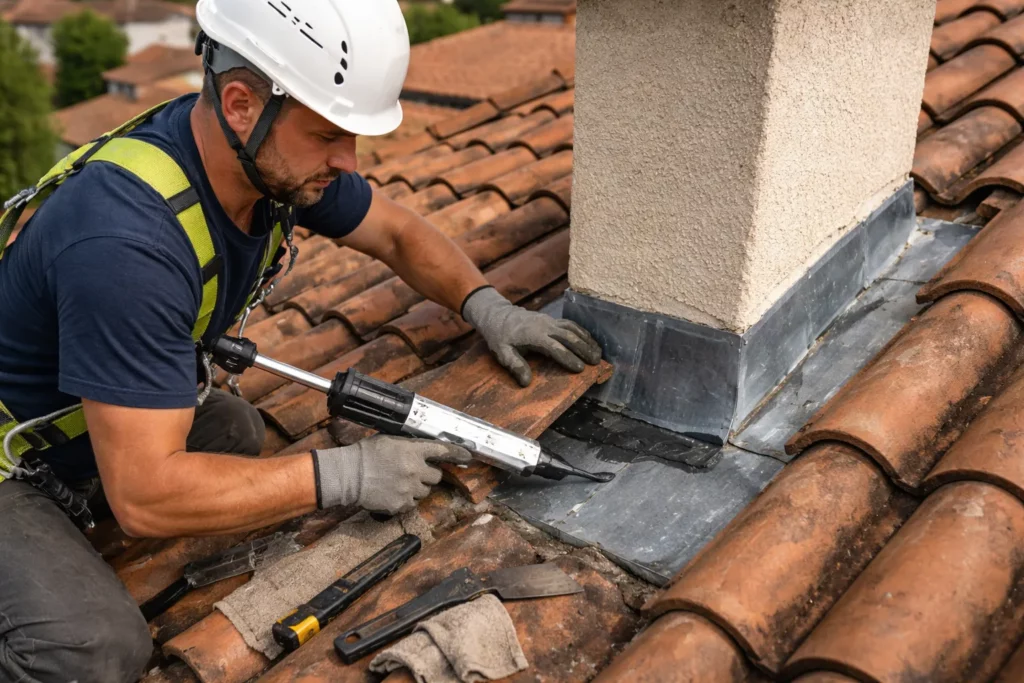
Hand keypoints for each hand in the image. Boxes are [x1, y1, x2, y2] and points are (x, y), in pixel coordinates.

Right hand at [313, 435, 471, 513]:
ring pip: (425, 491)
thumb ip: (409, 445)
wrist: (348, 475)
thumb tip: (423, 449)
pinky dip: (406, 500)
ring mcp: (409, 489)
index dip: (458, 454)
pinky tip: (393, 492)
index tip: (468, 456)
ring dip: (417, 488)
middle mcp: (415, 470)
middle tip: (413, 472)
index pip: (443, 451)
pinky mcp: (401, 504)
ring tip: (399, 483)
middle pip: (436, 476)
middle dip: (428, 474)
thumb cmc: (366, 454)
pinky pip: (412, 504)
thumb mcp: (390, 440)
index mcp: (412, 450)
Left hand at [462, 287, 602, 386]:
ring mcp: (549, 321)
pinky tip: (590, 341)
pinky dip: (582, 332)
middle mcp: (545, 326)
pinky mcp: (552, 320)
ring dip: (586, 340)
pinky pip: (570, 325)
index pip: (555, 347)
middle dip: (584, 349)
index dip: (568, 358)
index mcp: (533, 335)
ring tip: (598, 354)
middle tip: (596, 362)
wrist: (498, 316)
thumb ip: (515, 366)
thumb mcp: (502, 352)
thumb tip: (526, 382)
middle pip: (569, 336)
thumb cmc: (500, 336)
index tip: (580, 369)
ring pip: (572, 328)